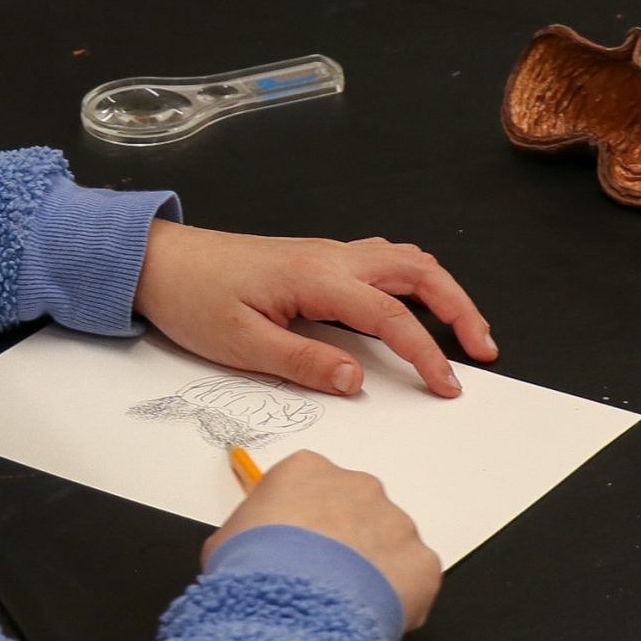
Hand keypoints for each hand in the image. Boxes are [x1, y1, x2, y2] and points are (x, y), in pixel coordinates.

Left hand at [133, 220, 496, 398]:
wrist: (157, 261)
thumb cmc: (191, 297)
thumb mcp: (241, 344)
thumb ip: (303, 362)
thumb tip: (356, 380)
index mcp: (316, 278)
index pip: (391, 317)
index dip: (425, 353)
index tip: (448, 385)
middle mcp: (330, 258)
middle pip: (418, 271)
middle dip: (459, 308)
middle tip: (483, 349)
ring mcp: (325, 254)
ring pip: (403, 260)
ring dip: (441, 289)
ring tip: (462, 329)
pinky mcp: (315, 261)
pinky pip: (379, 260)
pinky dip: (411, 279)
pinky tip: (413, 302)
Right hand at [203, 451, 439, 630]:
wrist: (290, 606)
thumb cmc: (251, 570)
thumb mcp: (227, 541)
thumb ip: (253, 532)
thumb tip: (256, 549)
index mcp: (307, 471)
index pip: (309, 486)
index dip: (302, 521)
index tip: (294, 548)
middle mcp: (358, 486)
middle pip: (356, 508)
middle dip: (344, 540)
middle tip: (321, 578)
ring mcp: (395, 521)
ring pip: (389, 543)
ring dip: (372, 568)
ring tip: (343, 604)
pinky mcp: (422, 561)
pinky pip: (414, 578)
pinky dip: (399, 597)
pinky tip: (368, 617)